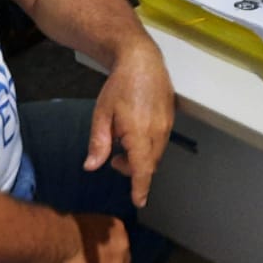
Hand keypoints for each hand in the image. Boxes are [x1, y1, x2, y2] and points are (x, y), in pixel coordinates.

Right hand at [61, 212, 130, 262]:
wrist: (64, 243)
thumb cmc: (68, 229)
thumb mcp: (86, 224)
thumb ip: (94, 233)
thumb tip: (89, 240)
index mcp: (117, 227)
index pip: (119, 243)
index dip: (111, 251)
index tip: (102, 256)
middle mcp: (124, 245)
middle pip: (123, 259)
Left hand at [86, 41, 175, 206]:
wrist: (141, 60)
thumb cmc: (119, 86)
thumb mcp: (101, 114)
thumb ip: (98, 142)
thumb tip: (91, 167)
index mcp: (139, 132)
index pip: (142, 168)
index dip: (140, 187)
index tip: (139, 202)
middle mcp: (158, 131)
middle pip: (150, 163)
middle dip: (134, 170)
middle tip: (115, 160)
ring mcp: (167, 125)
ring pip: (157, 153)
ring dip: (142, 158)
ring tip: (123, 145)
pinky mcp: (171, 118)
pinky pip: (161, 142)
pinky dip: (149, 147)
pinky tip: (134, 134)